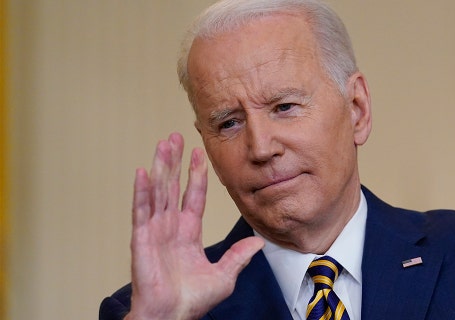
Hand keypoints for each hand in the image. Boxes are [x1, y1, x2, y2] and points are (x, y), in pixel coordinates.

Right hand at [125, 133, 263, 319]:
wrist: (173, 315)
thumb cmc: (192, 300)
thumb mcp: (224, 275)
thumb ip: (238, 256)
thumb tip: (258, 241)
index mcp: (188, 233)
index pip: (193, 196)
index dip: (196, 174)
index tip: (199, 154)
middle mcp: (171, 227)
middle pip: (173, 186)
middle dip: (175, 162)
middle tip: (176, 138)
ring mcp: (155, 231)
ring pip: (158, 191)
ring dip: (160, 167)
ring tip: (162, 144)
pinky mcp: (142, 239)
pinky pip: (142, 211)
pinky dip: (142, 191)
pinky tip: (143, 172)